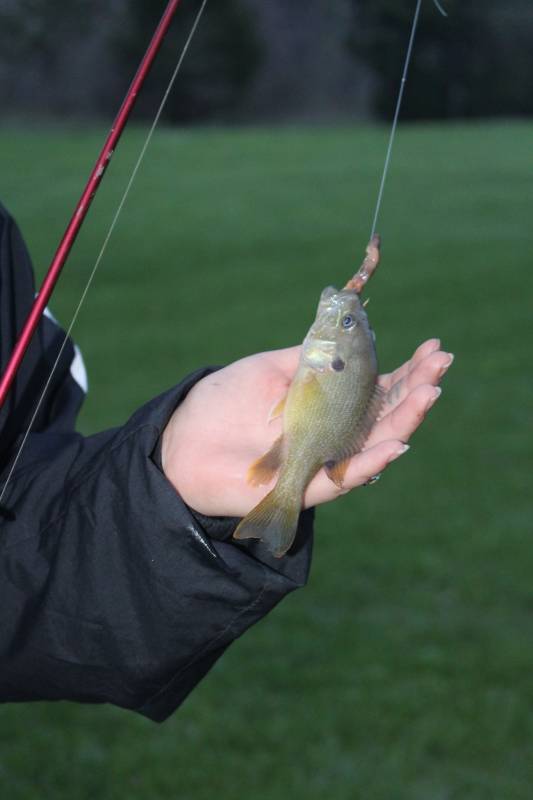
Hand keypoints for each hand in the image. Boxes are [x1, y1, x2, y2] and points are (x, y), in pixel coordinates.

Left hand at [161, 339, 452, 516]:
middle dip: (417, 390)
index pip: (378, 388)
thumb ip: (307, 356)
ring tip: (430, 393)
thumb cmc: (222, 403)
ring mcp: (322, 461)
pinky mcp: (305, 487)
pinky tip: (397, 444)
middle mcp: (332, 434)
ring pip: (375, 447)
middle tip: (442, 365)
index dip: (407, 370)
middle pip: (386, 415)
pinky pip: (344, 479)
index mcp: (326, 404)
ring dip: (405, 422)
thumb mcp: (268, 369)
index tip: (432, 347)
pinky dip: (371, 464)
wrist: (181, 441)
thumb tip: (344, 330)